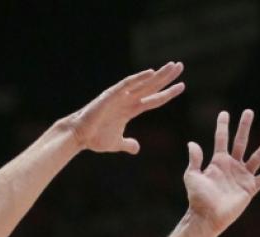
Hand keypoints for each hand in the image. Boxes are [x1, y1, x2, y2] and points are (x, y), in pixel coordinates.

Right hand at [67, 61, 184, 153]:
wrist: (78, 136)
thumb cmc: (94, 138)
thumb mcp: (116, 143)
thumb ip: (127, 144)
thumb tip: (136, 148)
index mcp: (130, 110)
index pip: (153, 100)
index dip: (167, 93)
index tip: (182, 86)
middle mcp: (127, 100)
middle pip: (151, 86)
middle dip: (166, 77)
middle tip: (180, 66)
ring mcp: (119, 96)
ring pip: (143, 83)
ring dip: (158, 74)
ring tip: (173, 66)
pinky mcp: (110, 95)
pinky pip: (127, 84)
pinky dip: (139, 78)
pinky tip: (151, 72)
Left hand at [184, 110, 259, 232]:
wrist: (207, 217)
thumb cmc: (197, 198)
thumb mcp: (192, 176)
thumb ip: (194, 160)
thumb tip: (192, 143)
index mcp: (217, 162)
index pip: (221, 139)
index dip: (222, 126)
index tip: (225, 113)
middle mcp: (232, 166)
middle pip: (240, 142)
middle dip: (244, 127)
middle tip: (249, 112)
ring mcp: (242, 176)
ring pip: (258, 156)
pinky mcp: (251, 187)